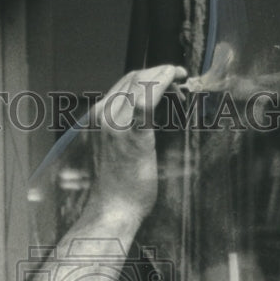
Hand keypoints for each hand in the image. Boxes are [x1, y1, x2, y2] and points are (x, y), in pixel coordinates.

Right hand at [86, 63, 186, 221]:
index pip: (125, 82)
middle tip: (179, 78)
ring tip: (180, 82)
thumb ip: (129, 127)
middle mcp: (104, 117)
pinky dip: (162, 84)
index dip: (150, 73)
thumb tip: (150, 112)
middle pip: (134, 77)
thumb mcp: (119, 147)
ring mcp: (117, 126)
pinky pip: (146, 101)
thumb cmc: (120, 184)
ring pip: (140, 82)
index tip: (169, 75)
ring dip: (164, 75)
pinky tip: (175, 81)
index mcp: (99, 117)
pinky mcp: (132, 137)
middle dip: (159, 71)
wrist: (114, 208)